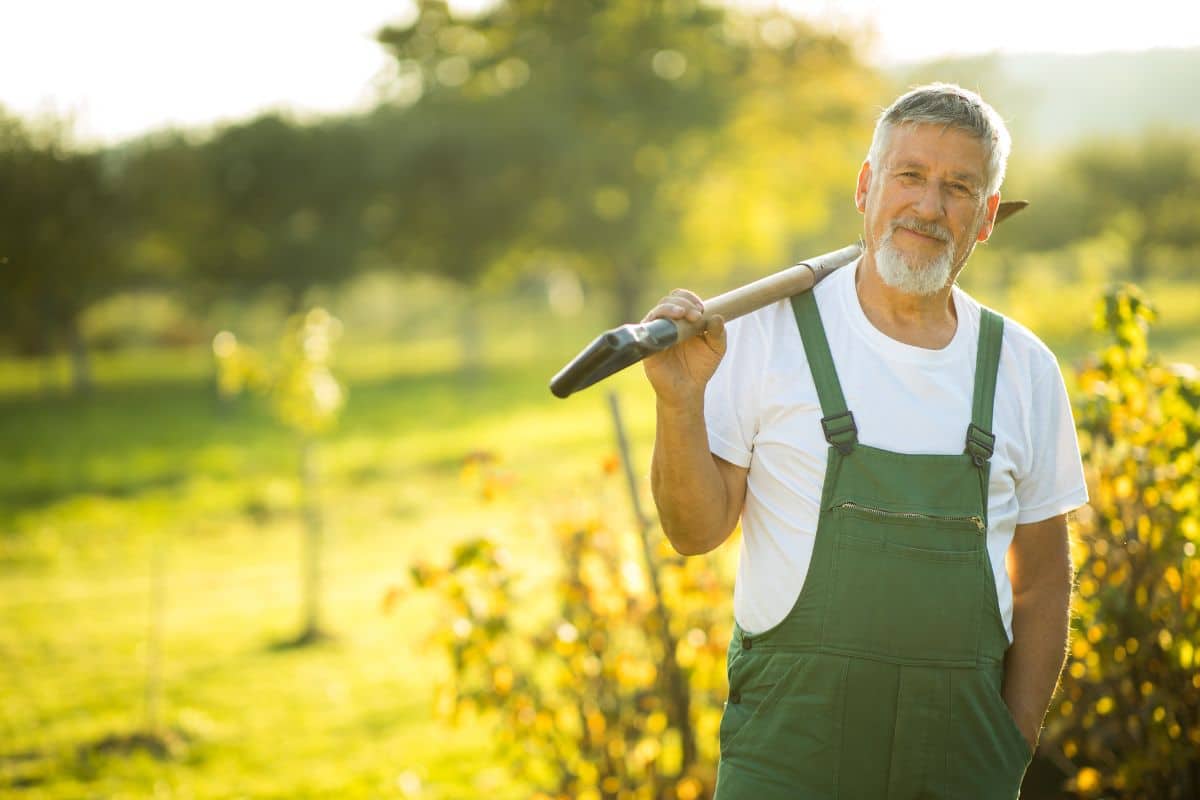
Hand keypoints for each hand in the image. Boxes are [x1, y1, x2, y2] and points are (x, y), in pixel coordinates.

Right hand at [640, 289, 726, 407]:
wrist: (687, 390)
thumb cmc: (700, 367)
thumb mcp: (716, 348)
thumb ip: (718, 333)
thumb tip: (717, 317)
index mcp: (682, 320)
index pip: (681, 298)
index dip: (690, 299)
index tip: (701, 308)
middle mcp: (667, 323)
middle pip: (668, 300)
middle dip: (683, 303)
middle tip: (697, 315)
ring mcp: (656, 333)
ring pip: (658, 311)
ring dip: (672, 308)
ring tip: (685, 315)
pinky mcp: (647, 345)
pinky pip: (647, 329)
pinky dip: (658, 322)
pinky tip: (670, 325)